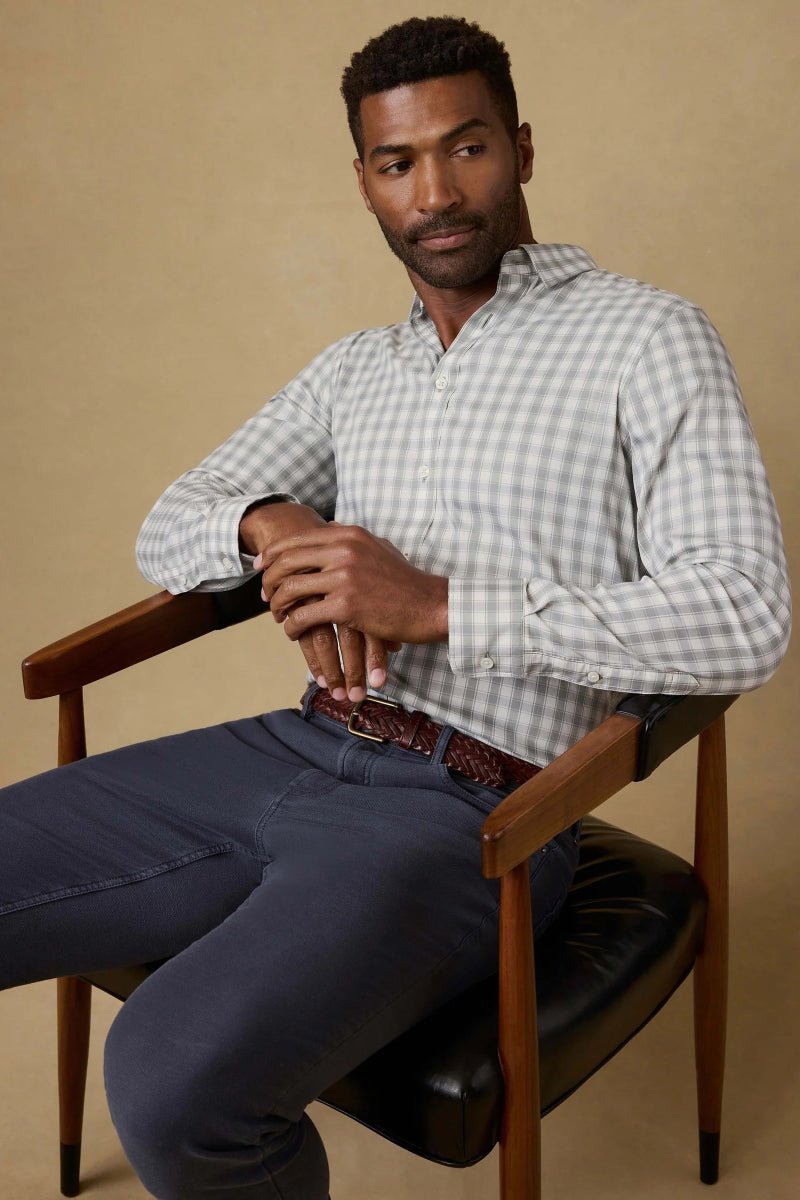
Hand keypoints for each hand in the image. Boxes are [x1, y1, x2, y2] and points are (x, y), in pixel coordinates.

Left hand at [241, 503, 399, 698]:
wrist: (429, 604)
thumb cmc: (404, 581)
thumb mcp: (378, 547)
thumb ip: (352, 538)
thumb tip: (330, 528)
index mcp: (349, 535)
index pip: (298, 540)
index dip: (273, 554)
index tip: (260, 566)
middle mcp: (343, 551)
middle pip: (288, 561)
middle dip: (269, 579)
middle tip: (263, 595)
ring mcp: (344, 578)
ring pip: (291, 589)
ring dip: (277, 604)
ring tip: (278, 615)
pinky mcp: (346, 606)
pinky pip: (305, 616)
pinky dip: (292, 625)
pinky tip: (292, 632)